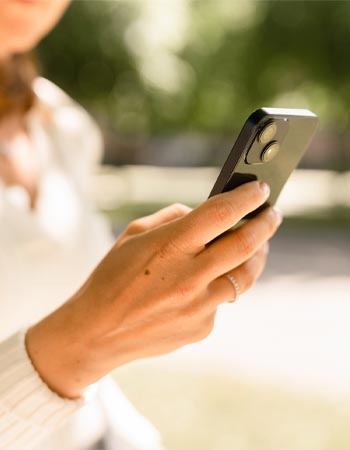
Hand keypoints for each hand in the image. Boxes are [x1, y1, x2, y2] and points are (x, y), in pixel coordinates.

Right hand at [26, 181, 281, 398]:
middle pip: (245, 244)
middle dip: (266, 224)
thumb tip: (206, 213)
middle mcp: (188, 276)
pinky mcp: (202, 328)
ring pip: (246, 275)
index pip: (220, 213)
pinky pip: (222, 300)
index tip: (261, 188)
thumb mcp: (134, 234)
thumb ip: (173, 218)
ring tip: (259, 244)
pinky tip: (210, 281)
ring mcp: (198, 306)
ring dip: (258, 255)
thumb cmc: (112, 275)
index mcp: (169, 245)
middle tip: (273, 214)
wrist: (97, 331)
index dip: (246, 197)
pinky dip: (221, 285)